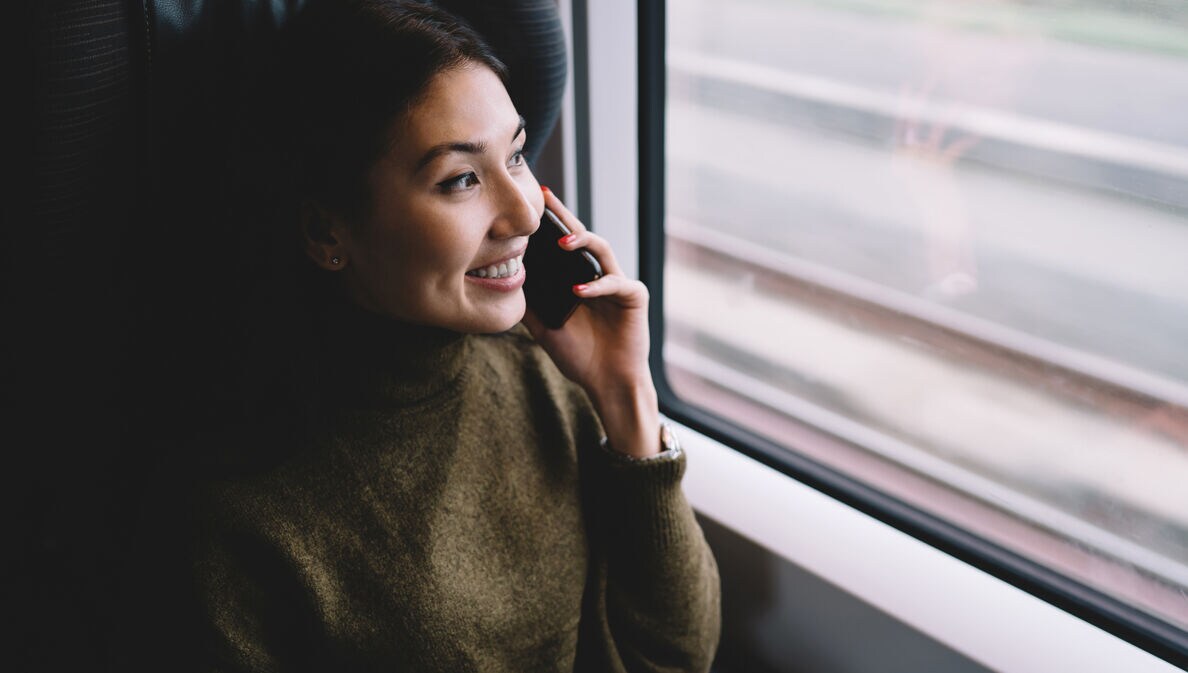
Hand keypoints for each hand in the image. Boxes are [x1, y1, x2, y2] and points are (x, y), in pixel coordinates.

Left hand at [521, 187, 660, 457]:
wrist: (606, 382)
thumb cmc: (579, 355)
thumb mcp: (544, 327)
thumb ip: (529, 305)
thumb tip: (503, 283)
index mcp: (580, 279)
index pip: (563, 245)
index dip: (550, 225)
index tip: (530, 205)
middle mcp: (599, 275)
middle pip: (582, 236)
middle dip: (564, 217)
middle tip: (546, 199)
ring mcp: (618, 283)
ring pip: (602, 250)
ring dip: (582, 242)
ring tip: (562, 242)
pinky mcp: (634, 296)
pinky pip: (615, 283)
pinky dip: (596, 286)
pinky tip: (578, 290)